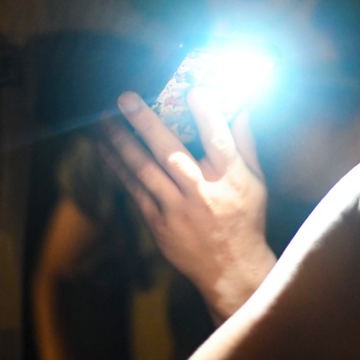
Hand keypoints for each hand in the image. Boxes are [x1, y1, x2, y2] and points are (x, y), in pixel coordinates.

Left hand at [99, 88, 275, 322]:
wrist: (230, 270)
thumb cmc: (245, 218)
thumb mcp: (255, 180)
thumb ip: (245, 142)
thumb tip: (240, 105)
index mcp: (230, 179)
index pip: (220, 141)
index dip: (208, 115)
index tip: (194, 90)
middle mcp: (202, 193)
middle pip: (170, 152)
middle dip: (146, 123)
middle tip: (126, 98)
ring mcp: (177, 210)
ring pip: (144, 170)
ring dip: (121, 143)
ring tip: (104, 120)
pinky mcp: (159, 224)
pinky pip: (134, 191)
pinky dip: (119, 168)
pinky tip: (106, 149)